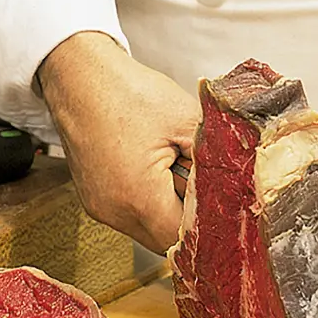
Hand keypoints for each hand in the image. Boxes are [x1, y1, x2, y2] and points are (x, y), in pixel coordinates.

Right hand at [37, 31, 200, 252]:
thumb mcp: (187, 120)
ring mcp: (100, 207)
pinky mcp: (94, 199)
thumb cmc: (126, 92)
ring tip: (174, 168)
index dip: (207, 223)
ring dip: (168, 209)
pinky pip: (130, 215)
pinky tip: (154, 168)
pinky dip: (148, 200)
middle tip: (199, 181)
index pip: (185, 238)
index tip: (222, 202)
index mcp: (138, 197)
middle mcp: (114, 211)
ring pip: (148, 229)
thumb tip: (237, 182)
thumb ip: (216, 157)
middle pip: (166, 240)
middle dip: (188, 217)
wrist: (80, 77)